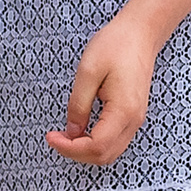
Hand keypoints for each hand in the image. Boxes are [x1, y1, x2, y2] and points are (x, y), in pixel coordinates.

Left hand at [47, 15, 159, 165]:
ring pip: (111, 152)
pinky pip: (115, 141)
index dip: (70, 148)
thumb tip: (72, 132)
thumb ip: (78, 104)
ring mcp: (136, 119)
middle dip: (76, 153)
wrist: (140, 34)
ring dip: (86, 150)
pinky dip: (96, 143)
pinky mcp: (133, 114)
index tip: (51, 137)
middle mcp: (134, 121)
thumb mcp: (88, 71)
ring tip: (65, 136)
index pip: (96, 146)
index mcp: (123, 111)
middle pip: (105, 155)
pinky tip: (81, 131)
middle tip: (55, 138)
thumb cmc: (115, 46)